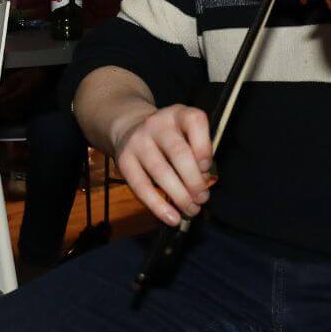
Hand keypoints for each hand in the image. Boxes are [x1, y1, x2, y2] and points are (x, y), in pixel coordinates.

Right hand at [109, 101, 213, 227]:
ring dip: (179, 195)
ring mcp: (138, 141)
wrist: (130, 127)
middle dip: (194, 180)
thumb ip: (197, 153)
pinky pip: (141, 186)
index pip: (195, 121)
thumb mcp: (185, 133)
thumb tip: (204, 184)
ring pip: (160, 171)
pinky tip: (172, 217)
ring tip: (191, 209)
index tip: (206, 168)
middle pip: (178, 152)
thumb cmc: (168, 137)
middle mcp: (157, 124)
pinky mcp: (124, 160)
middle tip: (202, 198)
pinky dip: (158, 206)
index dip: (204, 147)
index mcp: (178, 114)